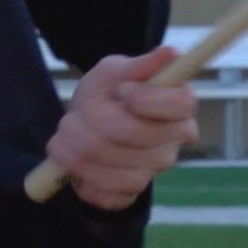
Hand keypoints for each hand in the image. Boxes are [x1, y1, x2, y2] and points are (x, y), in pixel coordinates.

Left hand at [49, 50, 199, 210]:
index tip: (122, 91)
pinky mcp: (129, 194)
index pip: (180, 105)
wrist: (85, 131)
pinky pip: (103, 189)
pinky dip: (78, 172)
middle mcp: (172, 143)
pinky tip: (74, 158)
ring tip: (67, 132)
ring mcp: (152, 172)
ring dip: (76, 146)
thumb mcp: (115, 72)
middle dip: (93, 118)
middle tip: (79, 111)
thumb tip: (171, 53)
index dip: (148, 98)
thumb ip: (139, 65)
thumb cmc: (106, 96)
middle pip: (134, 134)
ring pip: (113, 165)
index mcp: (178, 107)